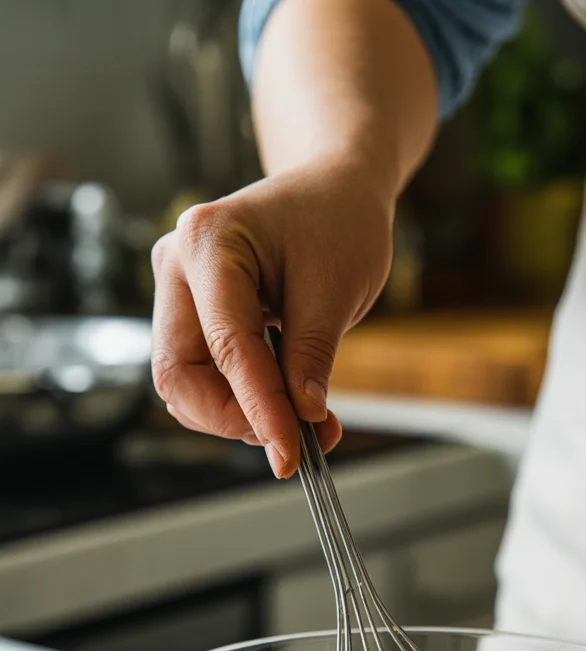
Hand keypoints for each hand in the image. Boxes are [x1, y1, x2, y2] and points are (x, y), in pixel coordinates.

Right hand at [150, 159, 395, 476]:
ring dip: (238, 416)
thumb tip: (302, 418)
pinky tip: (285, 402)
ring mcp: (176, 292)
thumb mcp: (338, 288)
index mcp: (209, 242)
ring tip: (302, 419)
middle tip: (292, 440)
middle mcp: (176, 265)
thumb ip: (313, 356)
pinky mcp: (189, 316)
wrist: (332, 192)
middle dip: (232, 418)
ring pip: (184, 384)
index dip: (258, 407)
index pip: (227, 345)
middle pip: (179, 373)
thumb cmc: (338, 222)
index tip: (288, 453)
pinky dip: (241, 402)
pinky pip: (202, 377)